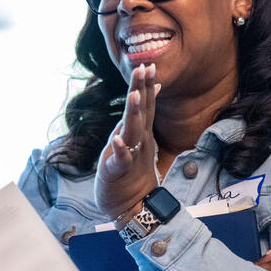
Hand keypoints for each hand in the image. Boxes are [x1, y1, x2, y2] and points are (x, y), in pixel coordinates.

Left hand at [95, 63, 160, 219]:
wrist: (133, 206)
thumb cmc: (132, 172)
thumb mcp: (138, 140)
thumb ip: (144, 116)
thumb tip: (153, 89)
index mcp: (140, 133)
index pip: (146, 105)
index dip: (146, 85)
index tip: (147, 65)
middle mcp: (138, 141)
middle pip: (142, 113)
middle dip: (142, 90)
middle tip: (143, 69)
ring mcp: (131, 155)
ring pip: (133, 132)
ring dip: (133, 114)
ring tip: (133, 96)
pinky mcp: (120, 172)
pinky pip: (121, 159)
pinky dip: (120, 150)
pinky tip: (117, 140)